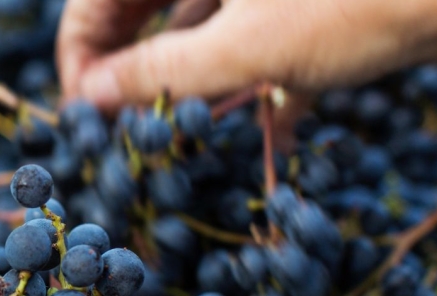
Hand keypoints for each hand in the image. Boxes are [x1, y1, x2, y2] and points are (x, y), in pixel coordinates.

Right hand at [57, 0, 436, 111]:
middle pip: (141, 9)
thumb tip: (89, 100)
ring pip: (197, 25)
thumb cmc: (354, 1)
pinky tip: (264, 133)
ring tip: (185, 141)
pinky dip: (250, 80)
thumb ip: (158, 75)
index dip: (81, 56)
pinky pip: (251, 35)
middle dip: (132, 73)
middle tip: (125, 135)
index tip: (85, 116)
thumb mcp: (243, 49)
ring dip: (189, 84)